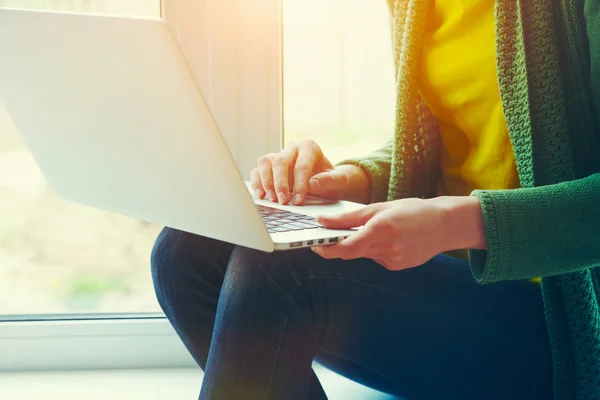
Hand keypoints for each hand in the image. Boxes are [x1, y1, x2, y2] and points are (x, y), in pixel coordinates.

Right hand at [251, 140, 363, 204]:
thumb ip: (330, 181)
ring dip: (266, 182)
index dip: (300, 183)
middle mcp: (292, 149)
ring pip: (265, 162)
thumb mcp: (338, 181)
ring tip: (272, 199)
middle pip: (280, 161)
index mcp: (309, 148)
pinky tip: (261, 196)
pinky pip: (257, 171)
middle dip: (280, 183)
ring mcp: (278, 156)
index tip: (299, 200)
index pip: (302, 165)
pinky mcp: (268, 167)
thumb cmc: (330, 181)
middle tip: (283, 201)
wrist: (324, 183)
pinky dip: (257, 183)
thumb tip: (312, 183)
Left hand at [312, 196, 486, 269]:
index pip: (345, 247)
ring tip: (374, 230)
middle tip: (326, 239)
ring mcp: (393, 260)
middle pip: (351, 253)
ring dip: (359, 245)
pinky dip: (375, 249)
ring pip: (364, 255)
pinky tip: (390, 239)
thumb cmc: (413, 211)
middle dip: (336, 247)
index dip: (326, 249)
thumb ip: (350, 217)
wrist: (445, 225)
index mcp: (381, 229)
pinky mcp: (398, 266)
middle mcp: (386, 247)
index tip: (314, 245)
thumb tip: (323, 221)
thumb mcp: (381, 207)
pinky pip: (377, 258)